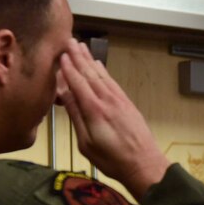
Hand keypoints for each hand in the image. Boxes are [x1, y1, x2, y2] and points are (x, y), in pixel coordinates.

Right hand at [56, 39, 170, 197]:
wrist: (144, 164)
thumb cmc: (112, 159)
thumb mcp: (86, 143)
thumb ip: (76, 116)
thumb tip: (64, 94)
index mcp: (94, 109)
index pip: (77, 82)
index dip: (68, 68)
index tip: (59, 55)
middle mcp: (107, 100)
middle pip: (89, 73)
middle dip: (78, 57)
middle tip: (69, 41)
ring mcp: (118, 100)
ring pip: (101, 74)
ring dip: (89, 59)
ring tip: (81, 46)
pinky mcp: (127, 103)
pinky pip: (111, 81)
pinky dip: (103, 71)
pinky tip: (98, 64)